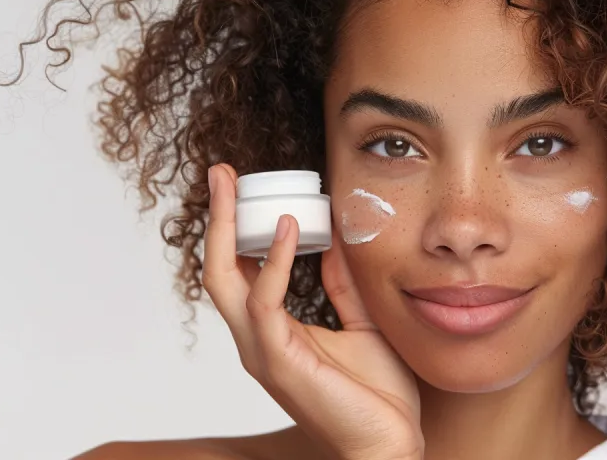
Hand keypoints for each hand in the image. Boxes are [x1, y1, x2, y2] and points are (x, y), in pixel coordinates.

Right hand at [201, 163, 423, 459]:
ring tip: (235, 185)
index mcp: (271, 332)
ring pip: (224, 280)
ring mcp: (261, 351)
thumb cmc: (375, 397)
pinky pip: (265, 301)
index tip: (241, 186)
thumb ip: (341, 285)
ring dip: (228, 227)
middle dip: (218, 218)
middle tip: (222, 173)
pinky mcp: (279, 361)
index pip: (238, 271)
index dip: (235, 228)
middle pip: (217, 268)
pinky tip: (289, 227)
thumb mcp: (360, 323)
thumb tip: (334, 239)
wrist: (390, 447)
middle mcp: (255, 340)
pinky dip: (275, 261)